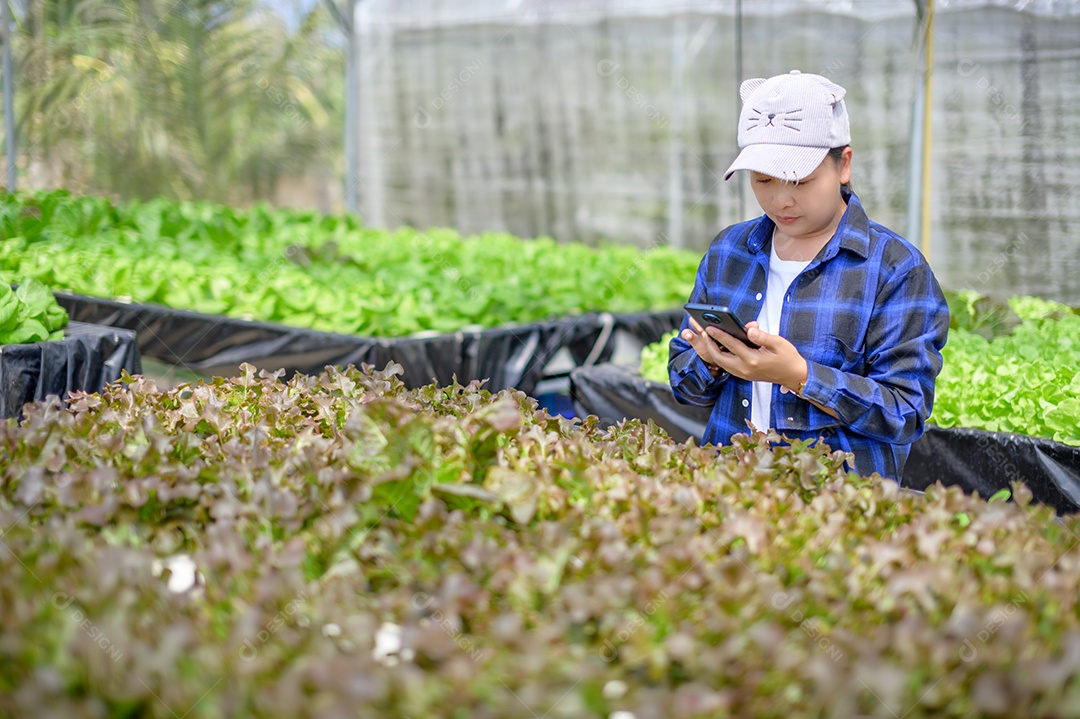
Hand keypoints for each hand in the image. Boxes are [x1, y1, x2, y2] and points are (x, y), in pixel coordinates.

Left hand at [682, 319, 807, 389]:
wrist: (793, 375)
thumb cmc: (787, 357)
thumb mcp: (778, 343)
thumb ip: (762, 336)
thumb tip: (749, 328)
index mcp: (753, 360)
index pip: (732, 345)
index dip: (719, 335)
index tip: (709, 326)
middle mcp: (745, 369)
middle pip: (719, 357)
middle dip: (709, 344)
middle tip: (704, 331)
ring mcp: (743, 374)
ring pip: (721, 362)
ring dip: (712, 350)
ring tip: (708, 336)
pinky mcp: (743, 375)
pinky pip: (726, 366)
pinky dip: (720, 356)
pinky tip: (718, 346)